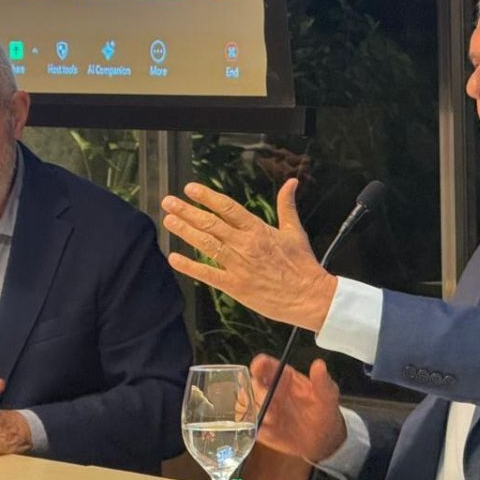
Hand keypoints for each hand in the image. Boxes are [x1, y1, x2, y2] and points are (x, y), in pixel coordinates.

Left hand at [160, 179, 337, 331]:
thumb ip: (287, 205)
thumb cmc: (303, 265)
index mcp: (259, 230)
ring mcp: (239, 266)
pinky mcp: (236, 286)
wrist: (310, 296)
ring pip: (207, 244)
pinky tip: (174, 258)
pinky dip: (190, 266)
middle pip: (212, 224)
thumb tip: (291, 182)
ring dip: (186, 232)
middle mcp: (246, 245)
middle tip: (169, 202)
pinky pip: (208, 274)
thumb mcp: (295, 231)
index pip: (228, 208)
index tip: (190, 188)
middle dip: (188, 211)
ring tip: (169, 221)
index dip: (207, 197)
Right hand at [250, 353, 346, 462]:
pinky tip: (266, 430)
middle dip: (257, 390)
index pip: (266, 365)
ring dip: (255, 409)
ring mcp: (264, 409)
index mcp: (284, 377)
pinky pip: (248, 425)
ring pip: (246, 403)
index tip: (258, 367)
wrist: (324, 440)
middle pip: (252, 383)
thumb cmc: (324, 412)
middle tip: (268, 398)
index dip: (259, 364)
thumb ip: (322, 381)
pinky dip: (252, 427)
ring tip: (272, 417)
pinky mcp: (261, 428)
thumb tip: (319, 364)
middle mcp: (270, 391)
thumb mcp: (328, 396)